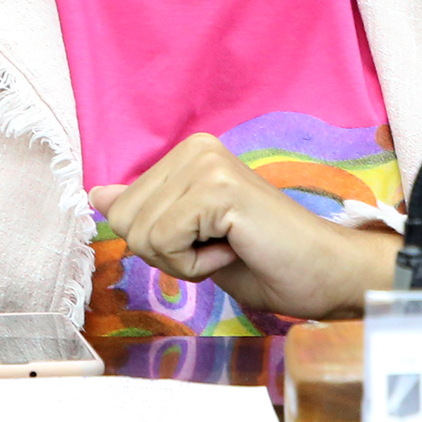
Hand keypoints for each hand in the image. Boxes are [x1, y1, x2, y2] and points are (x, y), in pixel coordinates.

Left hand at [89, 135, 399, 321]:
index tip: (206, 242)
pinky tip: (232, 249)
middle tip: (217, 247)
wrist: (323, 273)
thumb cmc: (265, 260)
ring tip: (227, 247)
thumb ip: (148, 210)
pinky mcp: (217, 189)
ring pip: (139, 234)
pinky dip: (194, 265)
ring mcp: (206, 164)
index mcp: (187, 153)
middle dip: (164, 254)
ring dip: (181, 261)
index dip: (157, 245)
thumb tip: (98, 195)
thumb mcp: (192, 237)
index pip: (118, 208)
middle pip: (122, 221)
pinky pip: (164, 243)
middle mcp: (195, 148)